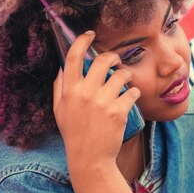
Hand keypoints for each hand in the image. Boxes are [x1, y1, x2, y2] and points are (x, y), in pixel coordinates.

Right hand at [52, 31, 140, 173]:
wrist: (90, 158)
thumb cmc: (74, 133)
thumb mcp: (59, 110)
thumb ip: (60, 87)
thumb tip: (62, 67)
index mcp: (69, 90)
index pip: (74, 57)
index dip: (82, 41)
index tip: (90, 34)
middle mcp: (85, 93)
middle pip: (104, 60)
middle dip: (113, 57)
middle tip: (116, 62)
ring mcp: (103, 102)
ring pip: (122, 75)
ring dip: (126, 77)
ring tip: (124, 84)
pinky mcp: (119, 111)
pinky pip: (133, 92)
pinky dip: (134, 94)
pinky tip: (128, 101)